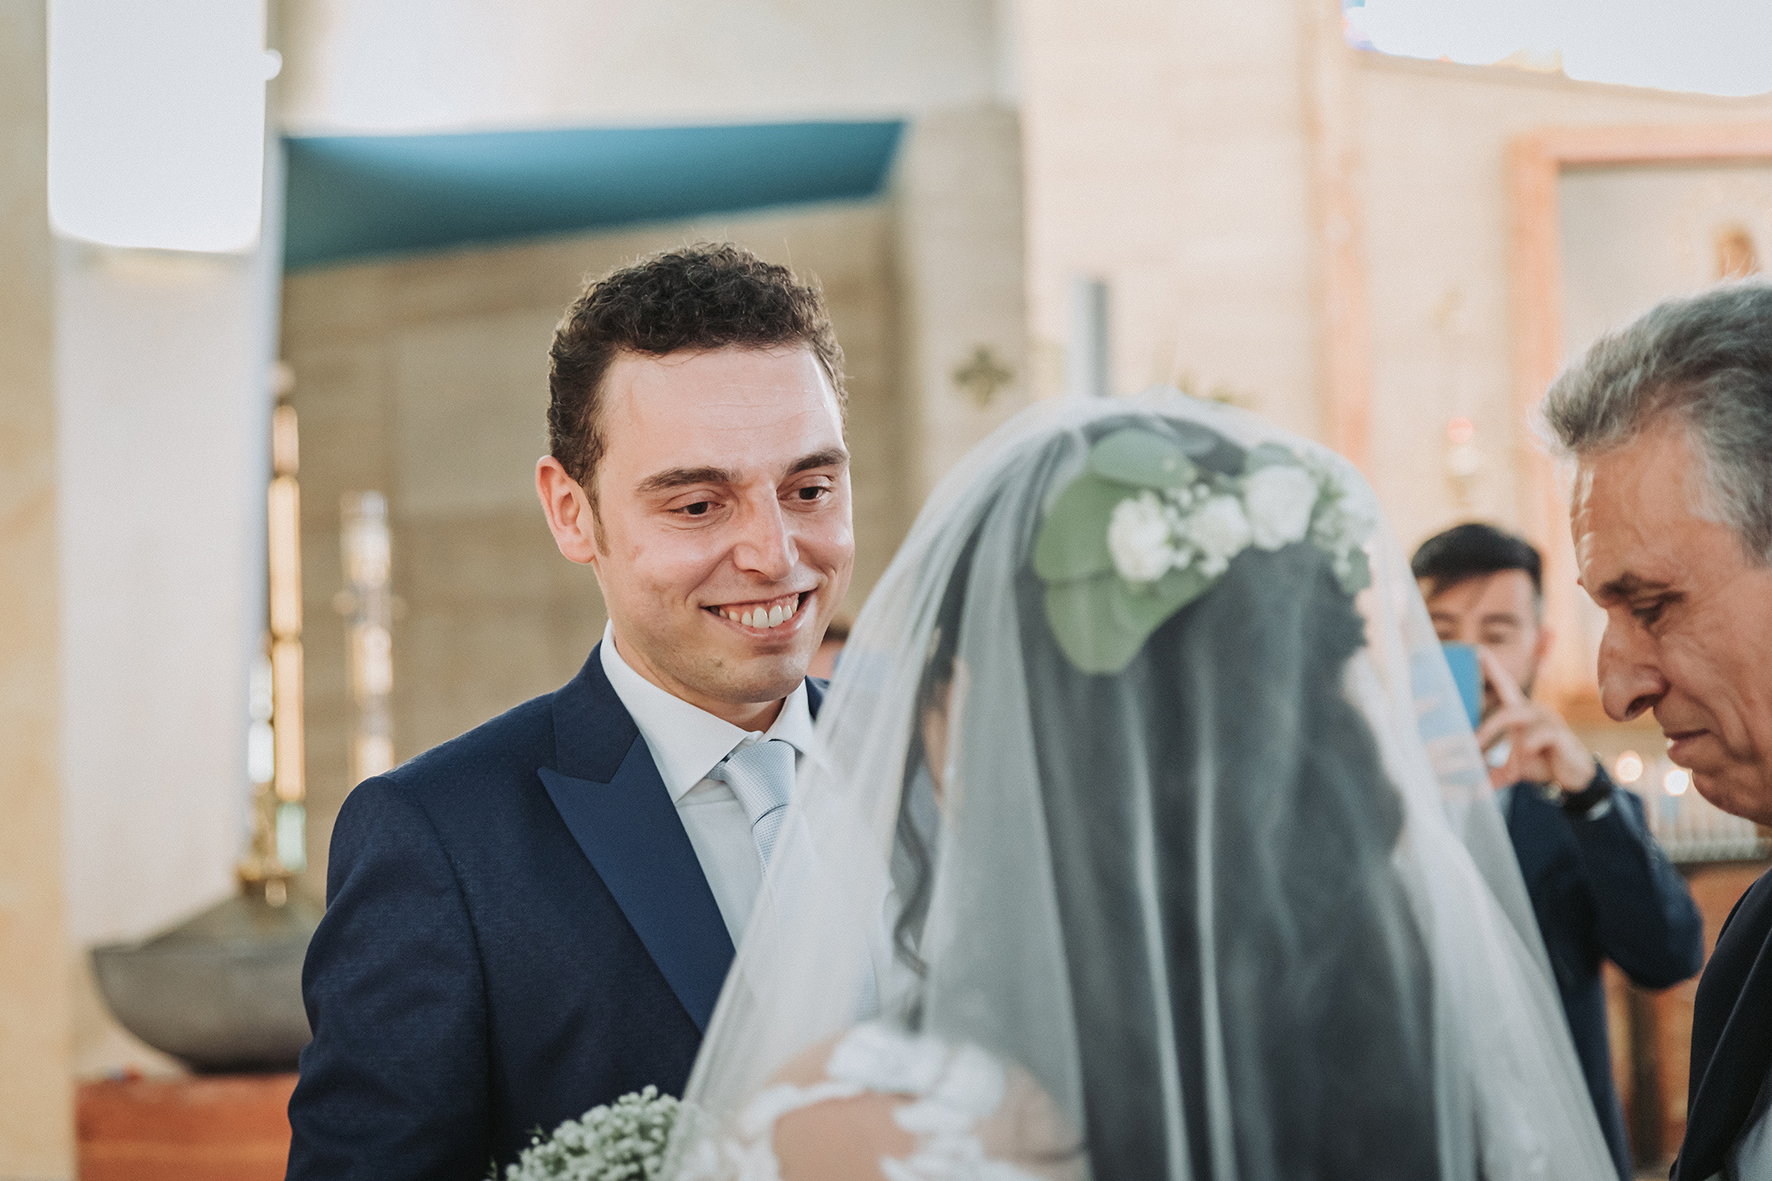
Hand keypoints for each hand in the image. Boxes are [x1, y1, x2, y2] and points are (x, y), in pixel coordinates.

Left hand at [1472, 647, 1594, 792]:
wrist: (1573, 778)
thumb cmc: (1541, 762)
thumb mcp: (1512, 767)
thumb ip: (1491, 772)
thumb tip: (1470, 786)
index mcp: (1521, 712)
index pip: (1505, 685)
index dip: (1493, 669)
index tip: (1478, 651)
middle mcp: (1534, 711)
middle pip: (1506, 705)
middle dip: (1487, 727)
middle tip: (1471, 744)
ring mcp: (1548, 720)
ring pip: (1517, 717)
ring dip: (1502, 739)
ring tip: (1500, 763)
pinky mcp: (1560, 734)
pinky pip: (1541, 733)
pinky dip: (1529, 745)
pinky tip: (1528, 753)